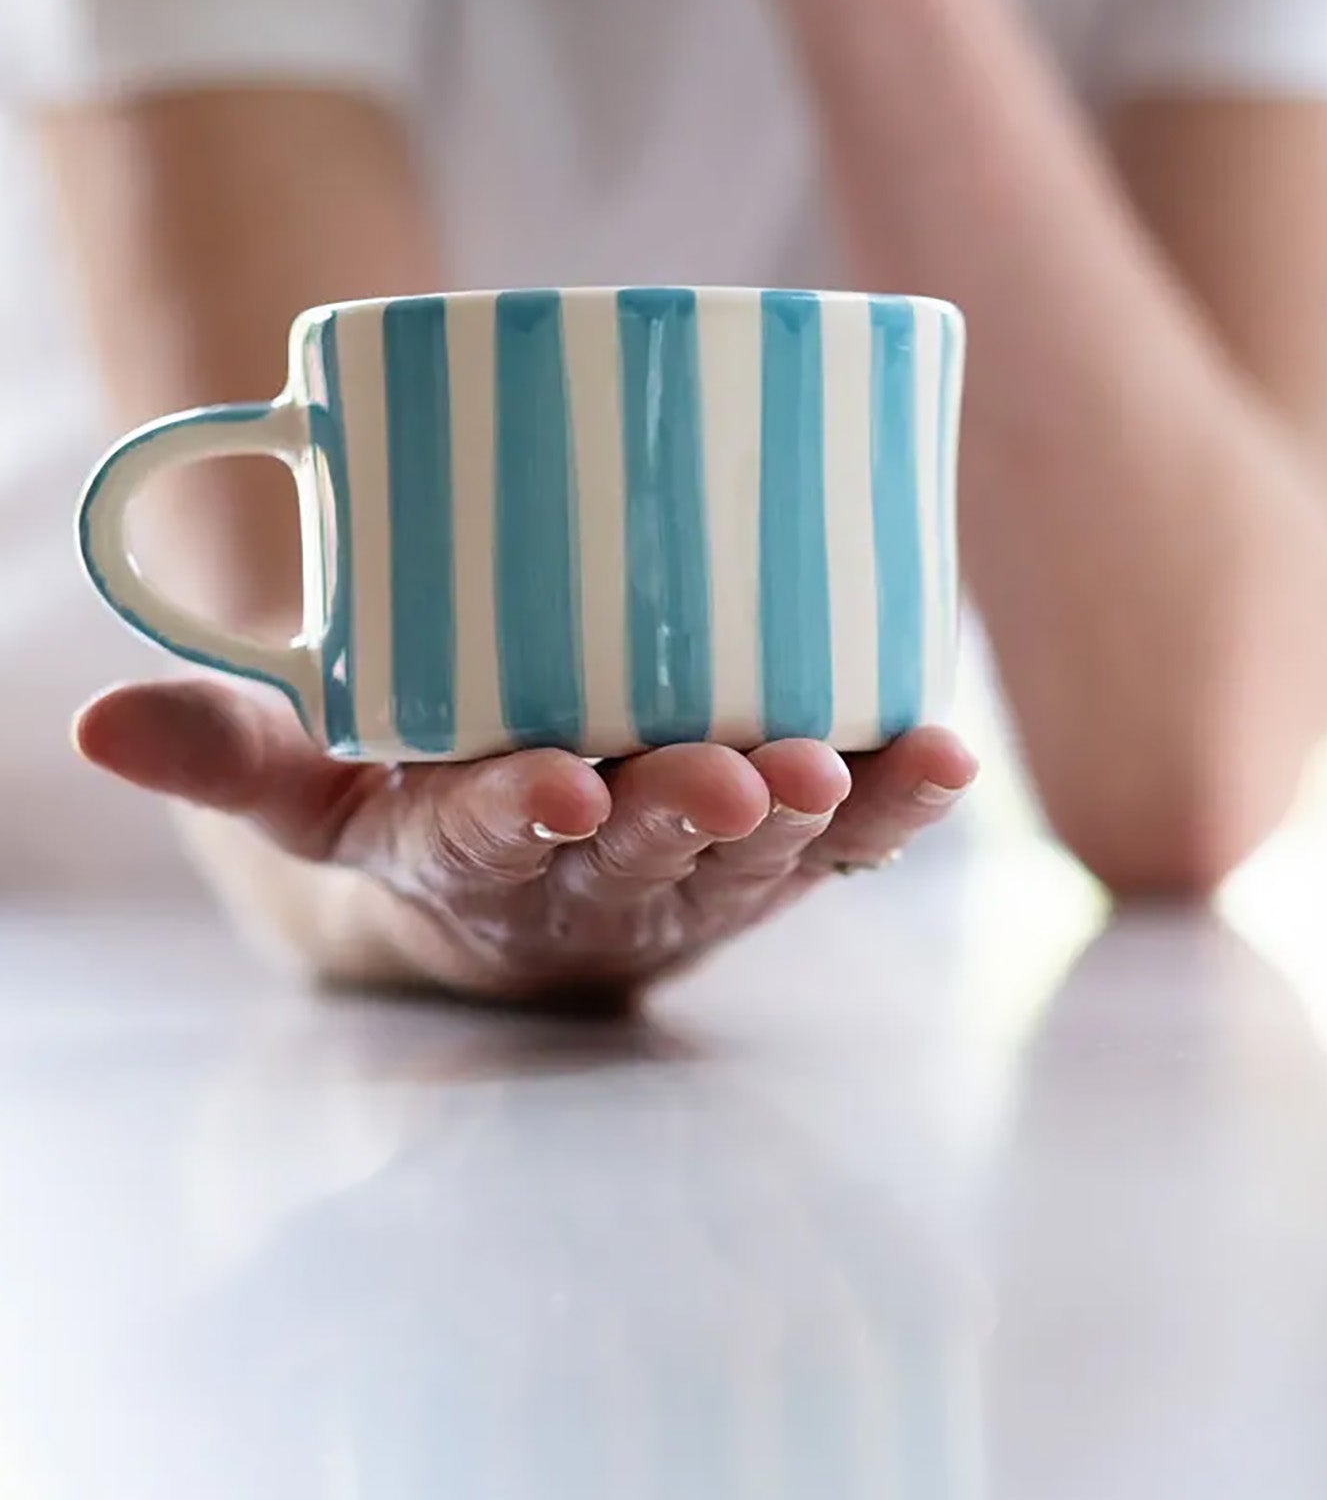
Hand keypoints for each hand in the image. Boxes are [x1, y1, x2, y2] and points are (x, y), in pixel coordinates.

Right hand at [75, 683, 976, 1005]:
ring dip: (819, 816)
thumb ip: (223, 755)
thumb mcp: (303, 795)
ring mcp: (689, 869)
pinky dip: (896, 809)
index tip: (549, 785)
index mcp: (468, 850)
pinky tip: (942, 761)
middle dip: (691, 813)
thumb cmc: (402, 813)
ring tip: (863, 765)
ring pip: (760, 855)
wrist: (505, 897)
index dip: (519, 812)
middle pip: (646, 848)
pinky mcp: (766, 852)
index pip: (489, 836)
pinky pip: (841, 846)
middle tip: (736, 775)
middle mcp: (590, 873)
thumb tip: (92, 720)